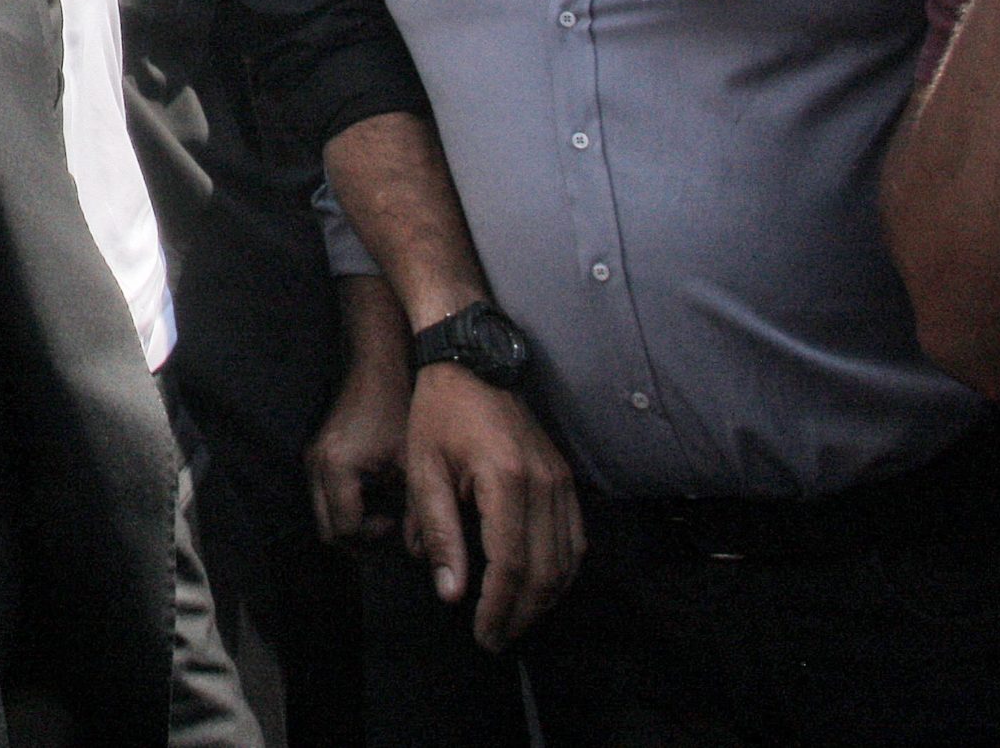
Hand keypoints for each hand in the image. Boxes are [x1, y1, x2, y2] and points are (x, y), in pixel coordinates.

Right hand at [305, 349, 409, 542]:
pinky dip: (345, 505)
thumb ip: (415, 507)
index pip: (346, 529)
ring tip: (383, 513)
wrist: (379, 366)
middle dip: (358, 538)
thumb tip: (421, 547)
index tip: (397, 522)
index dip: (373, 536)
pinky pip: (324, 496)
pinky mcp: (316, 453)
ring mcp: (312, 459)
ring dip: (350, 522)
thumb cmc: (398, 407)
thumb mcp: (412, 461)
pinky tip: (374, 494)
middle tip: (388, 528)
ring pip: (323, 514)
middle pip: (327, 530)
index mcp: (337, 467)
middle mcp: (316, 465)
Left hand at [401, 363, 580, 650]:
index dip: (499, 608)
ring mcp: (561, 480)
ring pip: (567, 560)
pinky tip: (538, 587)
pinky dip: (560, 571)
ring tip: (513, 620)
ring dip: (544, 599)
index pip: (511, 565)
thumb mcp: (424, 471)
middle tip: (496, 639)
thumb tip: (451, 593)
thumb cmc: (438, 413)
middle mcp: (546, 484)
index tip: (483, 636)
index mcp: (508, 482)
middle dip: (522, 613)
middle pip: (546, 571)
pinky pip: (575, 538)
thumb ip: (439, 533)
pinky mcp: (565, 477)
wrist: (471, 360)